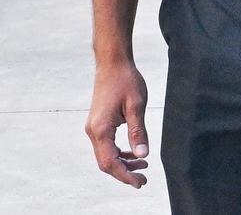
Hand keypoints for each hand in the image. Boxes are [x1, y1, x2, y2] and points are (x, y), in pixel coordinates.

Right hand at [85, 61, 148, 188]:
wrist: (112, 62)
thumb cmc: (125, 80)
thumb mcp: (136, 105)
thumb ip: (138, 132)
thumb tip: (143, 156)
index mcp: (101, 129)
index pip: (111, 162)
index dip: (125, 175)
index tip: (140, 182)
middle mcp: (93, 131)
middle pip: (106, 162)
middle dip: (124, 172)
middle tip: (143, 178)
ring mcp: (93, 127)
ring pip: (105, 155)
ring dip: (122, 163)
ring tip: (142, 165)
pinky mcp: (98, 123)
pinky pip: (106, 145)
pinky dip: (118, 152)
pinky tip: (132, 152)